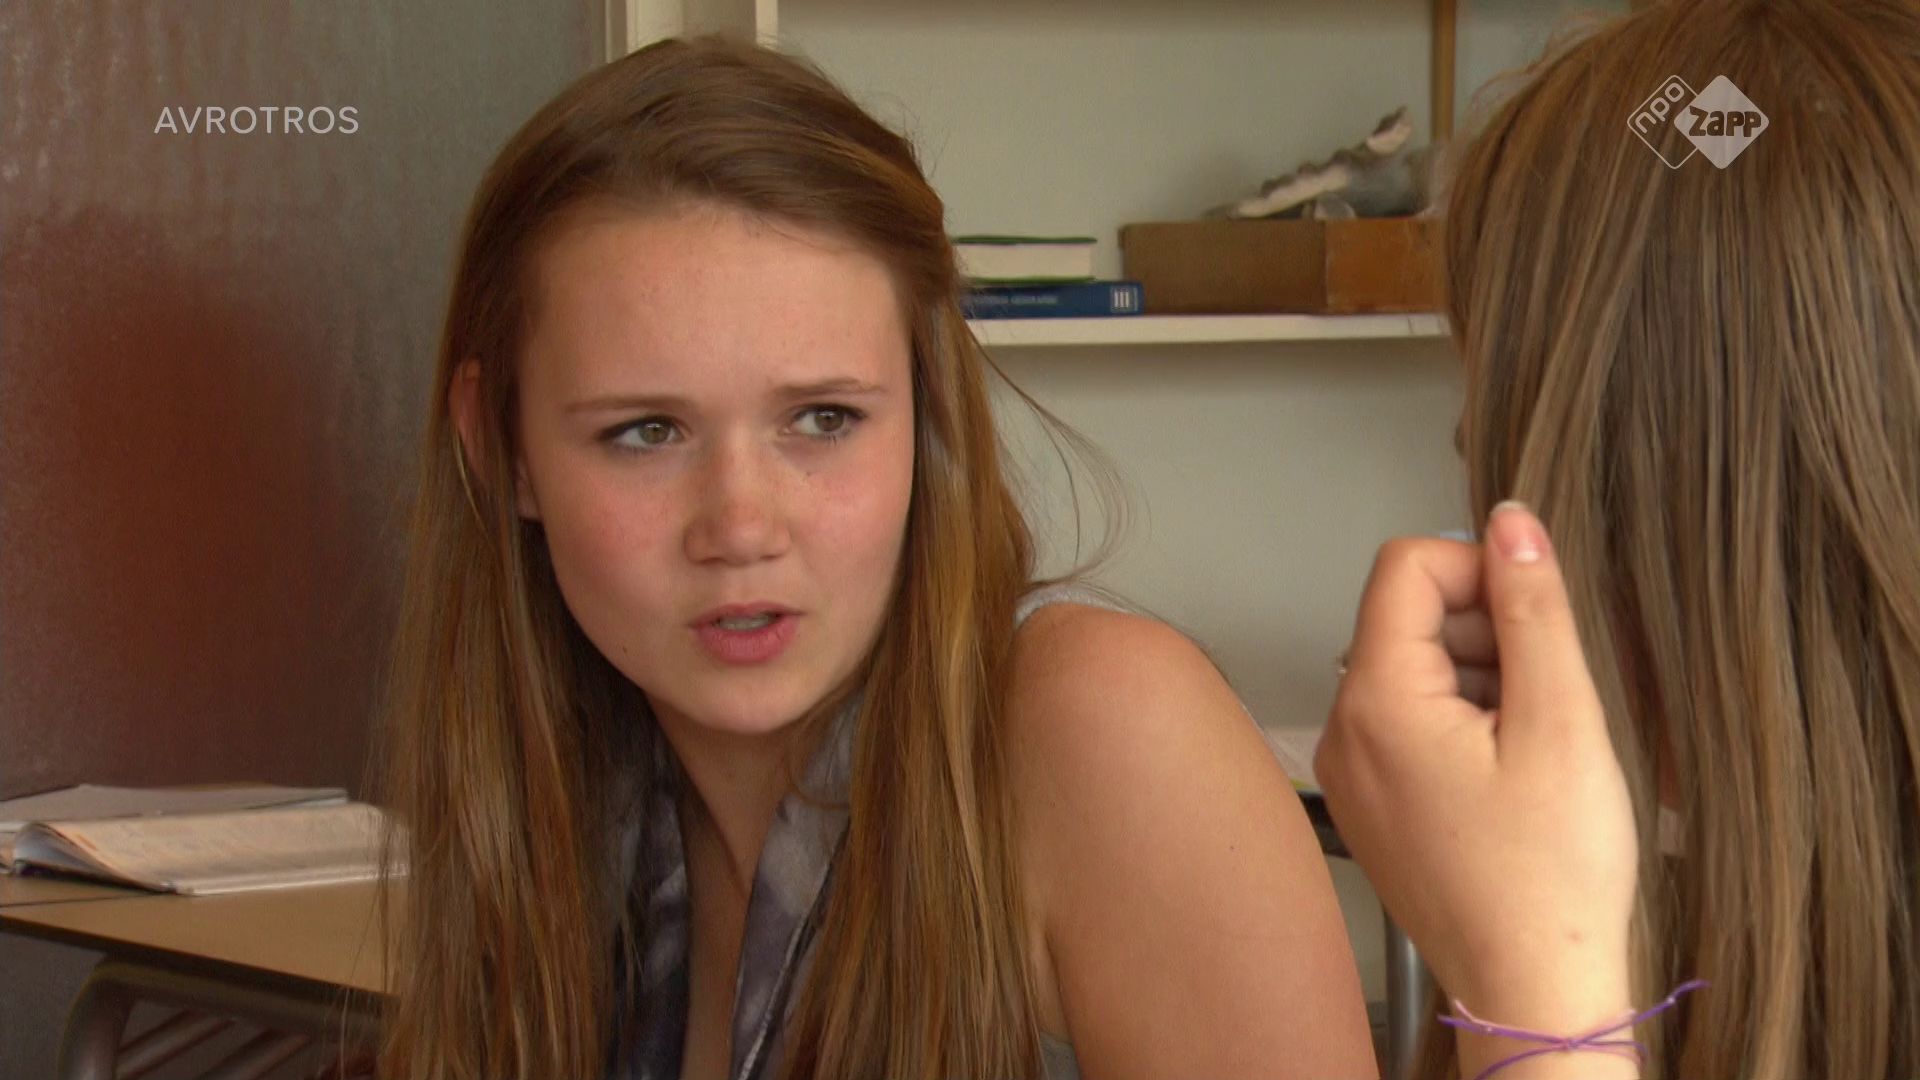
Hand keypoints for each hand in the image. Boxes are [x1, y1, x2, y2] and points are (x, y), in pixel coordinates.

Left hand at [1316, 503, 1637, 1063]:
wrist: (1532, 990)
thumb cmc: (1549, 879)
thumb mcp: (1560, 720)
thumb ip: (1532, 608)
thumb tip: (1512, 522)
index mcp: (1376, 701)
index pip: (1405, 566)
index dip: (1479, 568)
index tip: (1535, 612)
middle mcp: (1343, 730)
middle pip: (1406, 616)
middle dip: (1483, 629)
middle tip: (1544, 695)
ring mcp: (1351, 770)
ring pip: (1413, 668)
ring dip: (1479, 676)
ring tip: (1532, 745)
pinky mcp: (1371, 801)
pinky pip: (1408, 721)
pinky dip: (1462, 721)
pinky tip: (1510, 772)